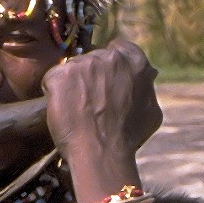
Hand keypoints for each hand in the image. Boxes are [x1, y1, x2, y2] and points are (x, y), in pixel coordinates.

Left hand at [41, 39, 161, 200]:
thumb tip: (150, 75)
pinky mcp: (61, 74)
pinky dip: (54, 94)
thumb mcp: (151, 110)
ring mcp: (83, 64)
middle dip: (90, 76)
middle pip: (93, 58)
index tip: (104, 80)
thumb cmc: (127, 138)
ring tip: (77, 111)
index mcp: (134, 61)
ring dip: (72, 85)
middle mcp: (109, 57)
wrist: (102, 154)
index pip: (118, 48)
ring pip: (72, 69)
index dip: (109, 66)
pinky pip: (53, 80)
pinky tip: (65, 112)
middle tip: (89, 102)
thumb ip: (147, 87)